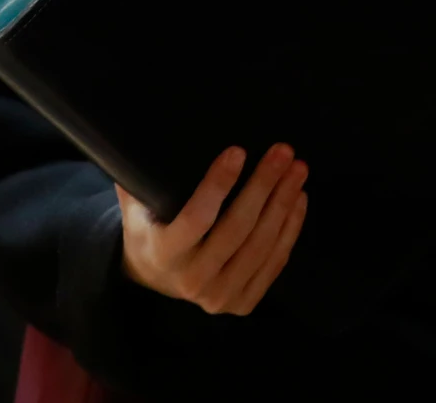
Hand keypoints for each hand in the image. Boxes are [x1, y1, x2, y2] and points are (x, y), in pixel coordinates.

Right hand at [117, 144, 308, 315]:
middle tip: (283, 151)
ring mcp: (220, 296)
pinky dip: (291, 229)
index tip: (238, 151)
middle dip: (264, 186)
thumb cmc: (149, 230)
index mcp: (163, 254)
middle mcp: (192, 280)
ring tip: (297, 170)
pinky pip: (274, 263)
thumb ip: (141, 177)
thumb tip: (147, 133)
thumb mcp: (136, 208)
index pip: (196, 218)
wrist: (156, 280)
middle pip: (237, 229)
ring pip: (261, 245)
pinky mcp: (243, 303)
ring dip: (284, 204)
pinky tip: (299, 199)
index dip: (219, 185)